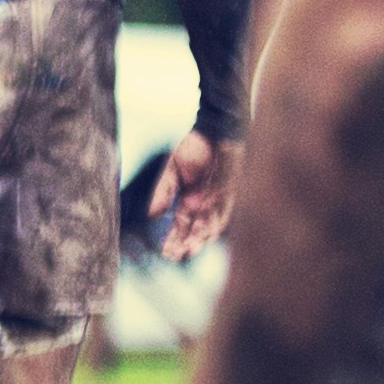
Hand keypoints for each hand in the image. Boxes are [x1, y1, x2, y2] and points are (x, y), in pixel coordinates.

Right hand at [141, 126, 233, 261]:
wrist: (214, 128)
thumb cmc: (192, 146)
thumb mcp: (171, 170)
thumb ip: (163, 191)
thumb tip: (151, 215)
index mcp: (188, 202)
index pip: (180, 226)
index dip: (173, 239)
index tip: (165, 252)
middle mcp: (204, 205)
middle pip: (195, 230)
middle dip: (187, 243)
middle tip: (178, 255)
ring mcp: (218, 199)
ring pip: (210, 223)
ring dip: (200, 236)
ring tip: (190, 246)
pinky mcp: (231, 191)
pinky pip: (224, 209)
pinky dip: (214, 220)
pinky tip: (206, 230)